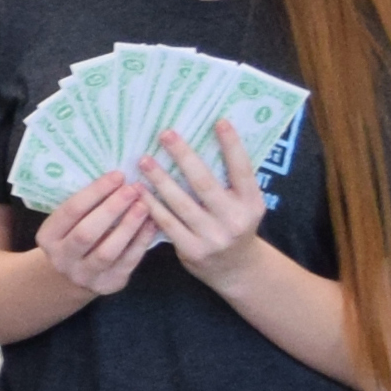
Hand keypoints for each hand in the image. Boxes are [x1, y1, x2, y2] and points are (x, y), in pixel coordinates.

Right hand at [35, 172, 166, 298]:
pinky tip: (152, 223)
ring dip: (128, 226)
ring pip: (108, 252)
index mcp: (48, 237)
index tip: (118, 175)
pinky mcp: (108, 284)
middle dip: (111, 209)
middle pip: (86, 233)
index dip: (96, 192)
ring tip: (144, 205)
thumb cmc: (74, 235)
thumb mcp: (68, 222)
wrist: (73, 276)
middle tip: (132, 189)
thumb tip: (119, 178)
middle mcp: (62, 259)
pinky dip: (141, 241)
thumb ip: (86, 205)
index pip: (71, 211)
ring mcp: (85, 275)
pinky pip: (127, 262)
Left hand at [136, 119, 275, 278]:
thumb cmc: (235, 224)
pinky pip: (167, 222)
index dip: (232, 145)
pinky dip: (151, 204)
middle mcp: (234, 220)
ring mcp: (213, 237)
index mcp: (252, 203)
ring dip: (160, 178)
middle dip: (184, 156)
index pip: (243, 169)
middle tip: (165, 134)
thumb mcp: (244, 204)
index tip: (219, 121)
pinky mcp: (192, 250)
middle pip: (205, 183)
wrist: (235, 269)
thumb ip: (230, 180)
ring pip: (180, 202)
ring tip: (144, 159)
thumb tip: (204, 140)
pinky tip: (139, 189)